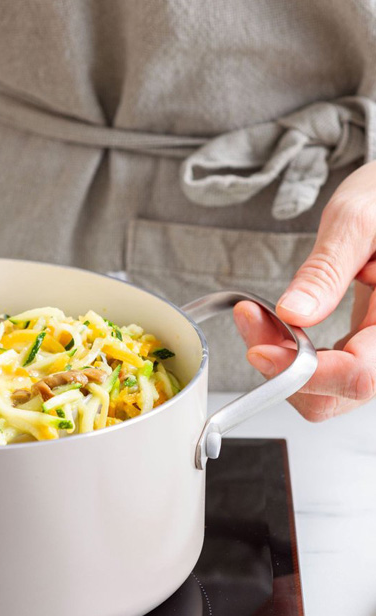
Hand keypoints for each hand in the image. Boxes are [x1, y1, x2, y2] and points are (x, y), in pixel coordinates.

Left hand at [234, 161, 375, 420]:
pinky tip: (272, 323)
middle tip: (250, 322)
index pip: (359, 376)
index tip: (259, 350)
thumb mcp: (357, 221)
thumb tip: (293, 313)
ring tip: (255, 316)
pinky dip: (292, 354)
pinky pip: (328, 370)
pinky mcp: (365, 347)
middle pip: (339, 393)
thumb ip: (326, 272)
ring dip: (282, 361)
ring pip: (329, 389)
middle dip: (283, 368)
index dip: (306, 372)